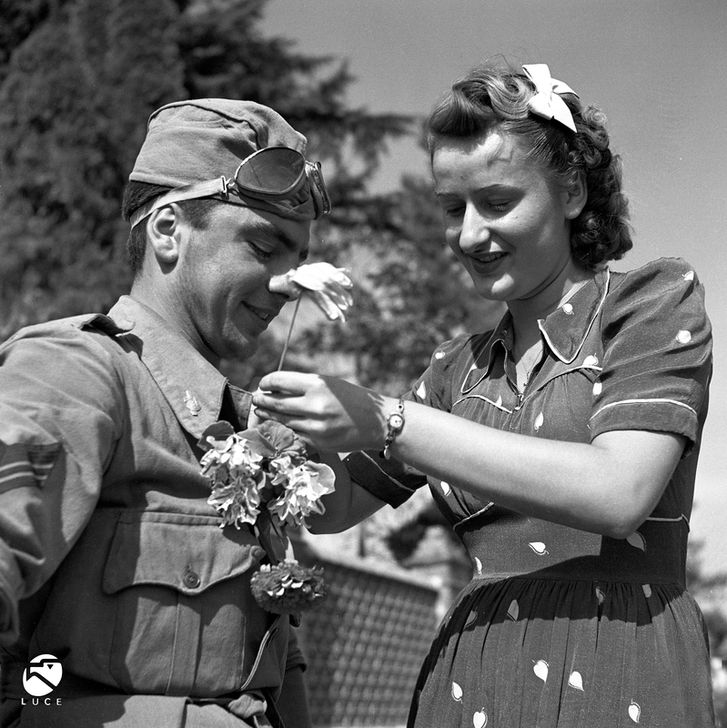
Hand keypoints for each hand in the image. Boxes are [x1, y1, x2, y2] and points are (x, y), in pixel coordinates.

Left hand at [252, 371, 391, 452]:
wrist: (377, 422)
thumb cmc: (352, 399)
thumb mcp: (329, 384)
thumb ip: (303, 386)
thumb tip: (274, 387)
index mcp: (318, 384)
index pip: (278, 381)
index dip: (266, 382)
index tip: (263, 384)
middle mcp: (315, 404)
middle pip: (275, 402)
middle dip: (262, 401)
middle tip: (257, 400)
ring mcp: (316, 426)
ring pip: (282, 421)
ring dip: (269, 416)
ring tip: (263, 412)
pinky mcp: (318, 442)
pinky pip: (294, 434)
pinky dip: (284, 429)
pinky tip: (280, 426)